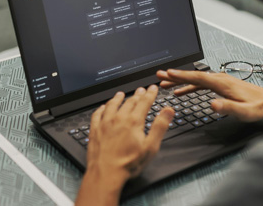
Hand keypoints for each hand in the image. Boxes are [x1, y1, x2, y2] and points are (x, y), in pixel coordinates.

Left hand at [75, 85, 174, 205]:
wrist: (106, 173)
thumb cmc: (128, 163)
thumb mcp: (150, 146)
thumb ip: (160, 126)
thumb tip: (168, 111)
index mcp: (133, 122)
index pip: (144, 102)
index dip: (150, 94)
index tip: (152, 88)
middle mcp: (118, 119)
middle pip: (129, 102)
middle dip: (137, 95)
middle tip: (141, 90)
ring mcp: (105, 124)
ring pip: (112, 105)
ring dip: (118, 98)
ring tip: (121, 94)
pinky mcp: (95, 130)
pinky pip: (97, 114)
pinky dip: (101, 108)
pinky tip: (102, 107)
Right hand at [157, 69, 262, 121]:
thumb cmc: (256, 107)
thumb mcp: (243, 111)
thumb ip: (228, 108)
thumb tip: (212, 104)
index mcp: (221, 83)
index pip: (197, 77)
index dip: (181, 75)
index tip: (167, 73)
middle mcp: (219, 78)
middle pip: (193, 75)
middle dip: (175, 75)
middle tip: (159, 75)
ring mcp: (219, 81)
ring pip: (195, 78)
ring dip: (180, 80)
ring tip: (165, 83)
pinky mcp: (220, 85)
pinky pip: (200, 83)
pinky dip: (189, 85)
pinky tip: (181, 91)